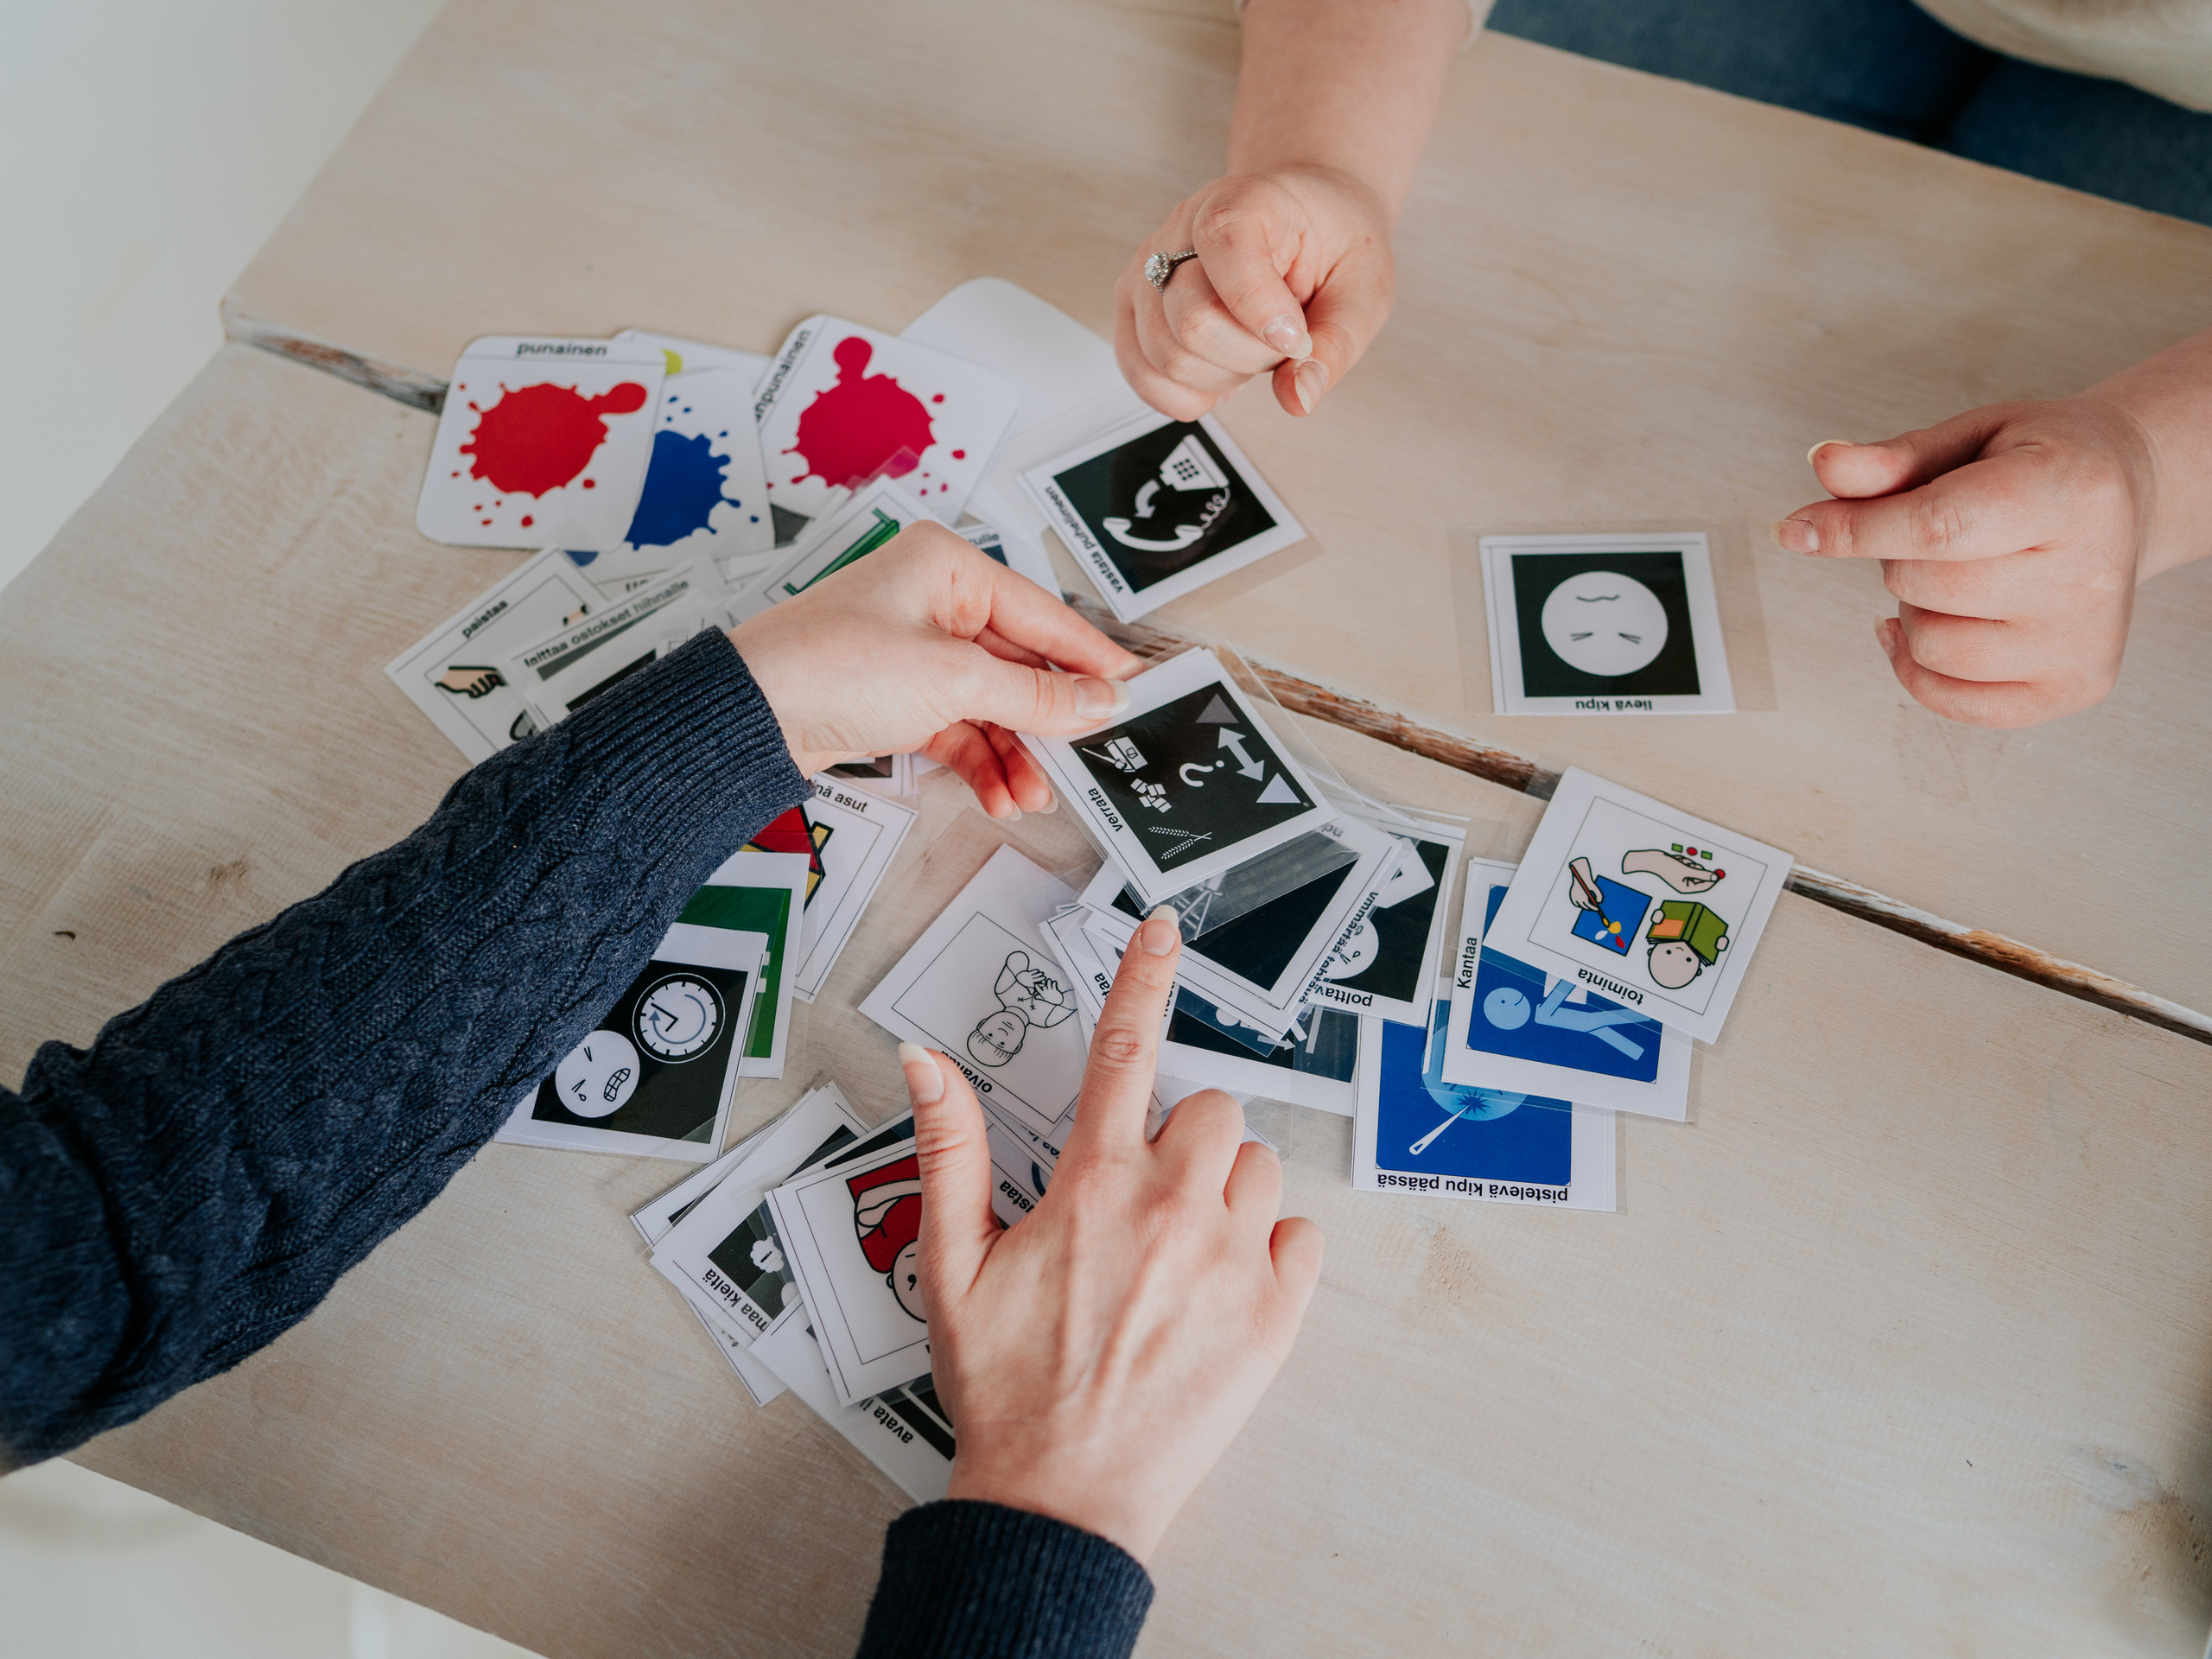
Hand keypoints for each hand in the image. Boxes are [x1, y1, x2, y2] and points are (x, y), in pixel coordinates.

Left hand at [729, 523, 1142, 816]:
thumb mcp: (953, 681)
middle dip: (1048, 720)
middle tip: (1088, 753)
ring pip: (992, 703)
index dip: (1089, 657)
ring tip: (1032, 795)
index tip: (1131, 687)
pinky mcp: (898, 695)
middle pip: (1019, 664)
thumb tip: (1099, 699)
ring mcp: (915, 650)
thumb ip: (1036, 696)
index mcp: (948, 566)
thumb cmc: (831, 666)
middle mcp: (934, 600)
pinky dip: (982, 760)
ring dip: (1016, 752)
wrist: (752, 716)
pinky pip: (960, 726)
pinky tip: (999, 794)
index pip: (1042, 614)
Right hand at [899, 906, 1322, 1561]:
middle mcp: (1172, 1208)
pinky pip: (1302, 1237)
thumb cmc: (1005, 1386)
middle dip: (1180, 1137)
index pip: (1125, 1048)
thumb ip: (949, 1149)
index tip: (1166, 931)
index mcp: (1094, 1185)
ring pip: (1258, 1168)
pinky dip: (1272, 1252)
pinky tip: (1220, 1289)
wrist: (1060, 1499)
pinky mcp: (1276, 1317)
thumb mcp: (952, 1263)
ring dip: (1226, 1192)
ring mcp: (1232, 1261)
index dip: (1144, 977)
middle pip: (1212, 1108)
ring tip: (1177, 1255)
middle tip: (1142, 1200)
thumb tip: (925, 1060)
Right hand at [1114, 167, 1393, 421]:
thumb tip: (1298, 397)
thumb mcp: (1364, 287)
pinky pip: (1141, 374)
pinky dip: (1186, 395)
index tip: (1297, 337)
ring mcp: (1149, 270)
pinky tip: (1220, 373)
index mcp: (1245, 201)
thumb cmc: (1331, 241)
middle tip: (1282, 339)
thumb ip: (1336, 344)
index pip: (1226, 249)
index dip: (1263, 313)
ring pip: (1167, 357)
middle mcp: (1181, 229)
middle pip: (1193, 323)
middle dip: (1251, 356)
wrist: (1304, 219)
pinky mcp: (1134, 308)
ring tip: (1250, 347)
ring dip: (1221, 375)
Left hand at [1771, 400, 2158, 726]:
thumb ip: (1895, 460)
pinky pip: (1952, 700)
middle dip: (1899, 560)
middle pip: (1925, 587)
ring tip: (1958, 573)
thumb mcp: (1973, 438)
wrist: (2125, 498)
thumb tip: (1826, 465)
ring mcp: (2084, 639)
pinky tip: (1936, 623)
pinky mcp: (2073, 687)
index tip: (1796, 529)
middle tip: (1940, 536)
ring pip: (1931, 647)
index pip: (1938, 526)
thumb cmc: (2042, 464)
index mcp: (2072, 491)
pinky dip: (1920, 667)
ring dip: (1915, 611)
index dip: (1854, 530)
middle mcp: (2090, 573)